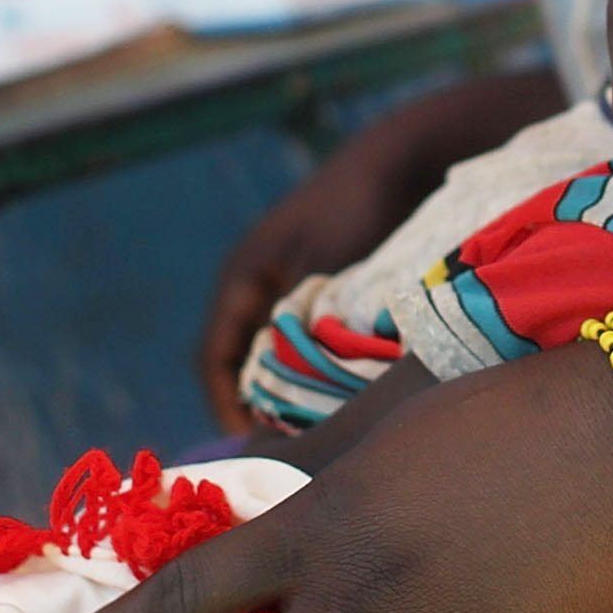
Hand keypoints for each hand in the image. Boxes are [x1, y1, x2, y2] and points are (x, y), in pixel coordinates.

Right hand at [201, 137, 433, 431]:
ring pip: (268, 353)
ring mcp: (282, 284)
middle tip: (275, 450)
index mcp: (241, 277)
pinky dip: (304, 369)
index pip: (215, 356)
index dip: (226, 404)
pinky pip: (295, 339)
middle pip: (237, 361)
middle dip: (250, 405)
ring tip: (302, 432)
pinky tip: (330, 395)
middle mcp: (253, 283)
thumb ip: (302, 324)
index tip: (248, 444)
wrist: (397, 163)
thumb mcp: (326, 270)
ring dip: (278, 390)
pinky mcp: (313, 287)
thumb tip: (286, 391)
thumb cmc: (357, 210)